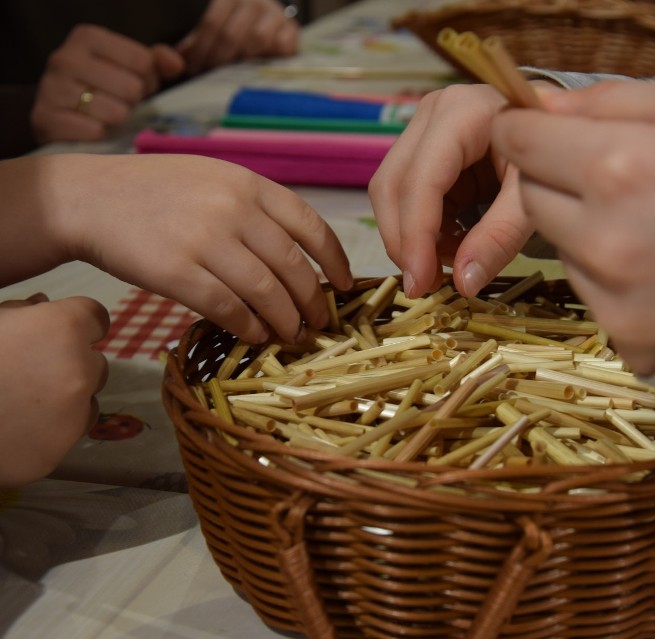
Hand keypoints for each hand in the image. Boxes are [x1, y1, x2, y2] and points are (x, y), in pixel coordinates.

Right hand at [0, 153, 352, 344]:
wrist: (90, 198)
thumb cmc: (156, 192)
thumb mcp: (214, 180)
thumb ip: (256, 209)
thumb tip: (299, 258)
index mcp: (248, 184)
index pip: (311, 225)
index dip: (335, 260)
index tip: (346, 284)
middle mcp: (233, 209)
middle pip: (292, 265)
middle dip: (314, 299)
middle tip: (321, 321)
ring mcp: (204, 239)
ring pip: (265, 291)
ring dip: (286, 319)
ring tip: (292, 334)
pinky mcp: (176, 272)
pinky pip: (227, 308)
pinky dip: (248, 326)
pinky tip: (256, 335)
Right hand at [0, 295, 108, 486]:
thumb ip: (19, 311)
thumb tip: (43, 304)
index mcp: (62, 328)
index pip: (95, 318)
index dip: (74, 322)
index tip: (56, 330)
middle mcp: (80, 370)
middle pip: (94, 362)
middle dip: (68, 362)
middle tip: (28, 368)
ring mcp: (71, 417)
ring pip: (86, 400)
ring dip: (64, 398)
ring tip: (18, 401)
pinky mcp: (55, 455)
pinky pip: (65, 435)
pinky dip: (48, 431)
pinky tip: (12, 429)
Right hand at [30, 24, 184, 144]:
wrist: (62, 118)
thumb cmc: (105, 89)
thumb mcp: (132, 69)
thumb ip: (157, 61)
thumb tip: (176, 64)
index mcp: (87, 38)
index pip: (142, 60)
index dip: (149, 79)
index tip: (138, 84)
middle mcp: (64, 58)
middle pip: (131, 87)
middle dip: (134, 101)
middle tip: (123, 103)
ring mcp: (51, 89)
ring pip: (115, 112)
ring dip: (120, 120)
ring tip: (110, 116)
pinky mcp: (46, 119)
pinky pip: (95, 131)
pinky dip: (102, 136)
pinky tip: (96, 130)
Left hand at [177, 0, 298, 73]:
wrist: (273, 19)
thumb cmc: (240, 24)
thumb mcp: (218, 25)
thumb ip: (200, 38)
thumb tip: (180, 56)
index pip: (212, 22)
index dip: (201, 47)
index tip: (194, 67)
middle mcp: (255, 0)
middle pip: (232, 33)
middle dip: (218, 57)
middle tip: (209, 73)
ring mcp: (275, 14)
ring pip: (257, 38)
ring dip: (242, 58)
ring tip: (231, 72)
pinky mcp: (292, 30)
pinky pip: (281, 46)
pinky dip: (270, 57)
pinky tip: (259, 66)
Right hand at [369, 83, 533, 298]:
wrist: (559, 130)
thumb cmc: (551, 155)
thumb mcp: (533, 196)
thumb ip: (501, 236)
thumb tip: (464, 283)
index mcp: (463, 113)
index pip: (422, 180)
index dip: (415, 236)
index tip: (420, 283)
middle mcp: (432, 112)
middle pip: (392, 185)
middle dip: (403, 242)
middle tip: (426, 286)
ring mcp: (423, 127)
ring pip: (390, 191)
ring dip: (409, 237)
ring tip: (444, 266)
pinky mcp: (422, 148)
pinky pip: (405, 194)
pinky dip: (421, 229)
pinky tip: (449, 246)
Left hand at [491, 78, 654, 372]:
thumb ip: (610, 100)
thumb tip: (540, 105)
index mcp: (619, 166)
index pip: (520, 142)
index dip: (524, 130)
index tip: (534, 130)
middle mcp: (605, 238)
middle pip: (530, 199)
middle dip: (555, 181)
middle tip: (610, 179)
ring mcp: (614, 297)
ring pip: (561, 248)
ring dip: (585, 231)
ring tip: (649, 226)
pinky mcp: (626, 337)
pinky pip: (590, 292)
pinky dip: (610, 277)